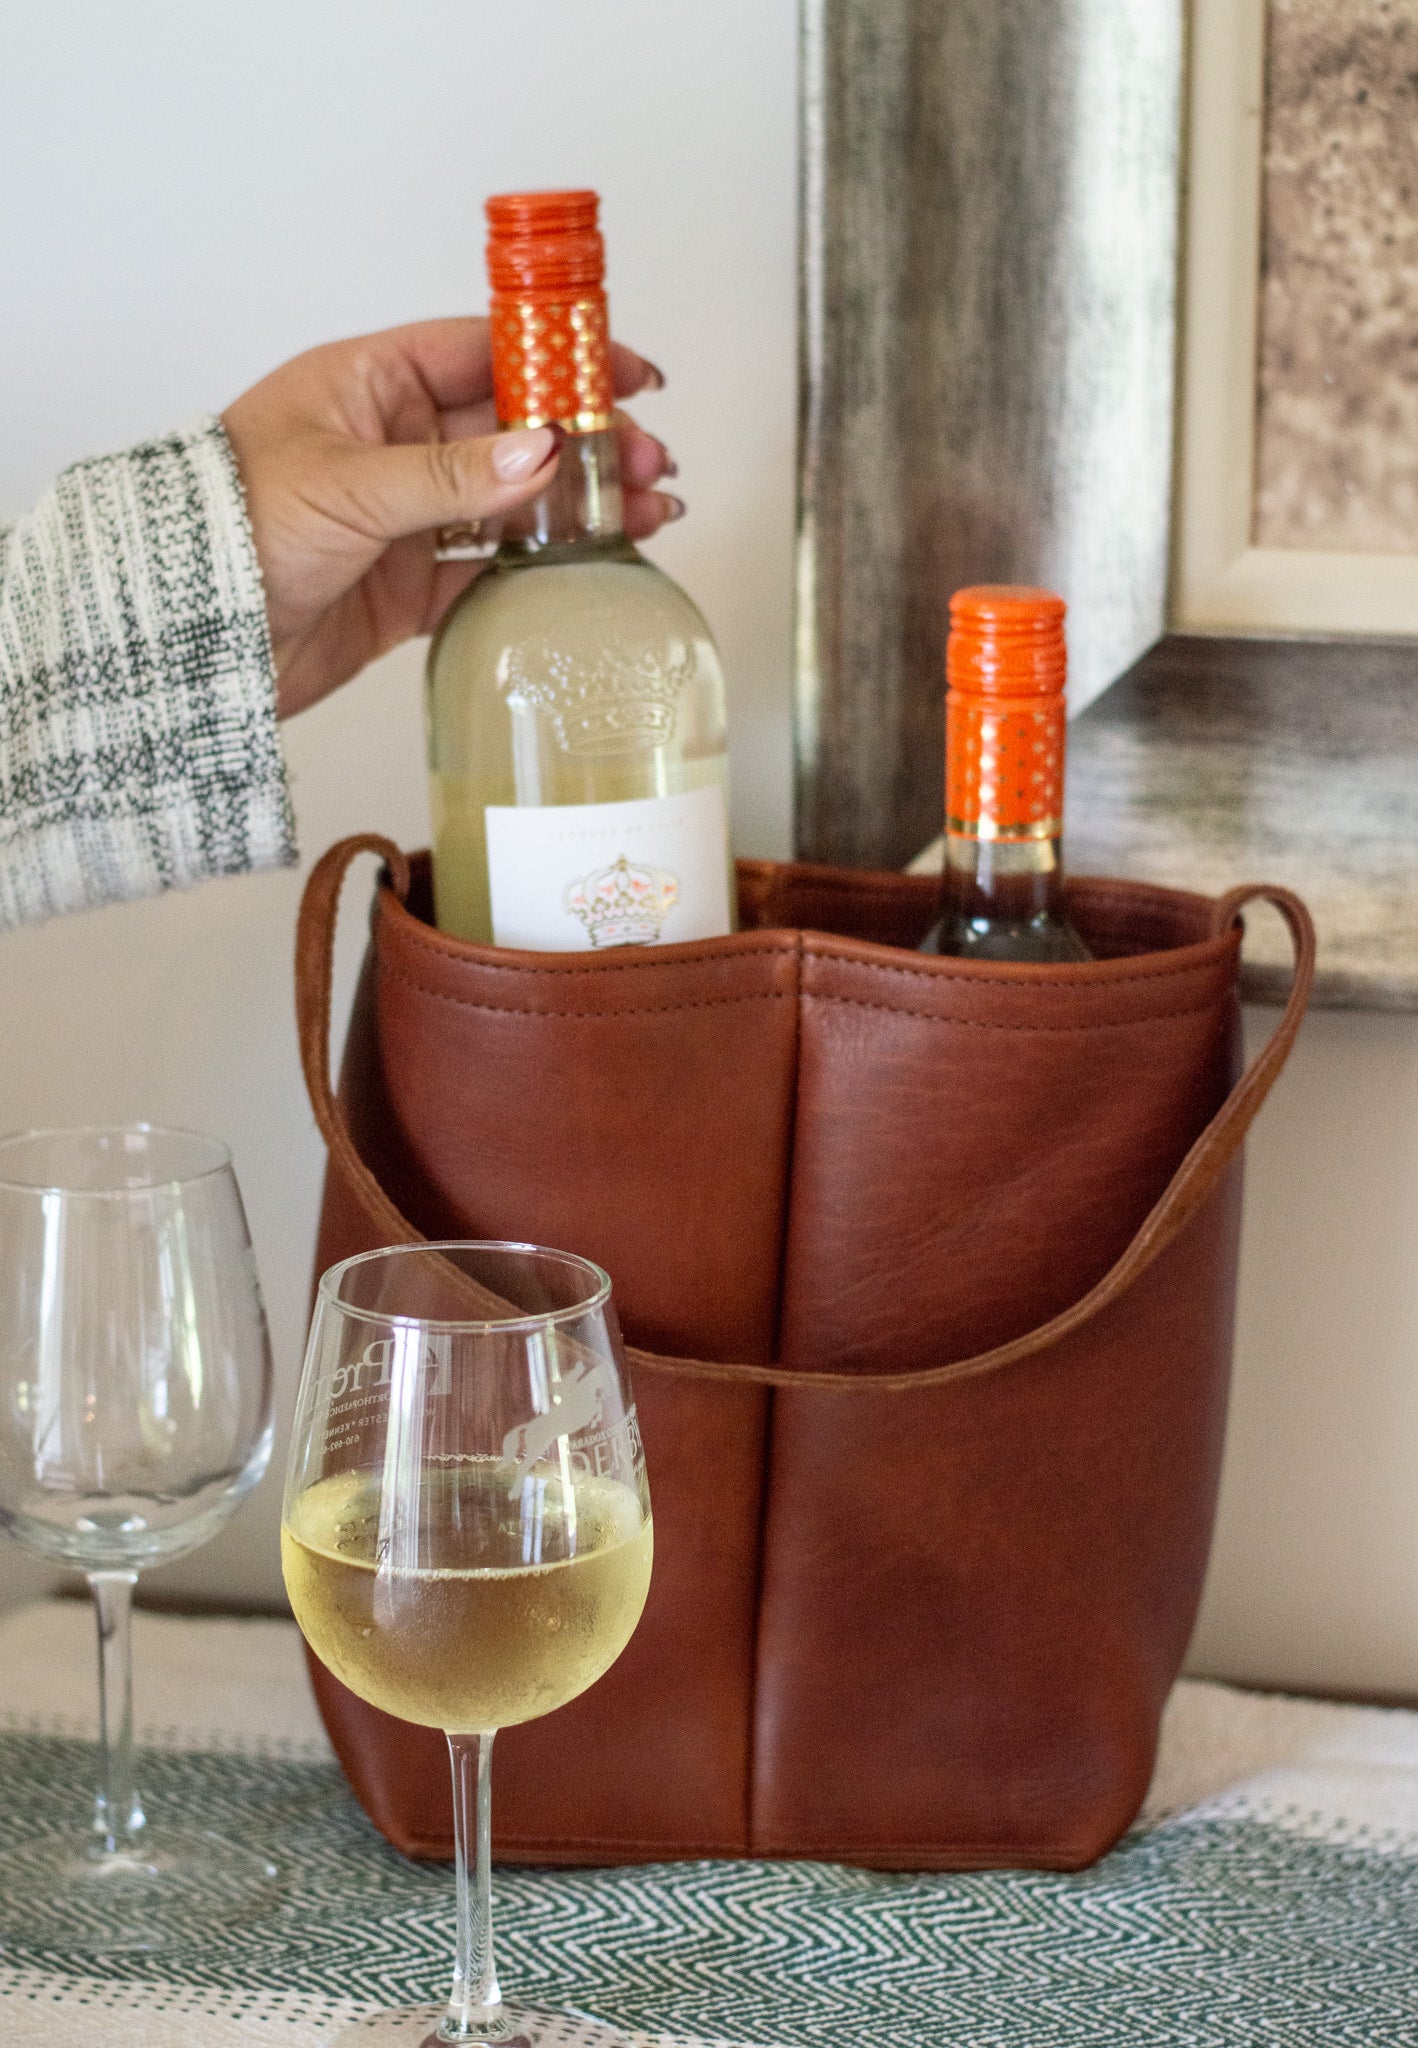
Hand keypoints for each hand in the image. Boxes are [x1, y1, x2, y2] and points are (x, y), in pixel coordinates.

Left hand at [221, 318, 680, 718]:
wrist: (190, 638)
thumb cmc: (234, 528)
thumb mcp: (351, 485)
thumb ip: (454, 473)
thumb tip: (543, 450)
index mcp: (368, 385)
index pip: (485, 351)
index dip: (560, 357)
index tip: (627, 371)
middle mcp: (391, 445)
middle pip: (513, 430)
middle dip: (589, 442)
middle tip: (651, 460)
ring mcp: (402, 519)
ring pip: (511, 504)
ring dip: (579, 506)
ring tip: (649, 512)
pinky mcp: (404, 591)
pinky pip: (488, 572)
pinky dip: (539, 571)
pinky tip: (589, 564)